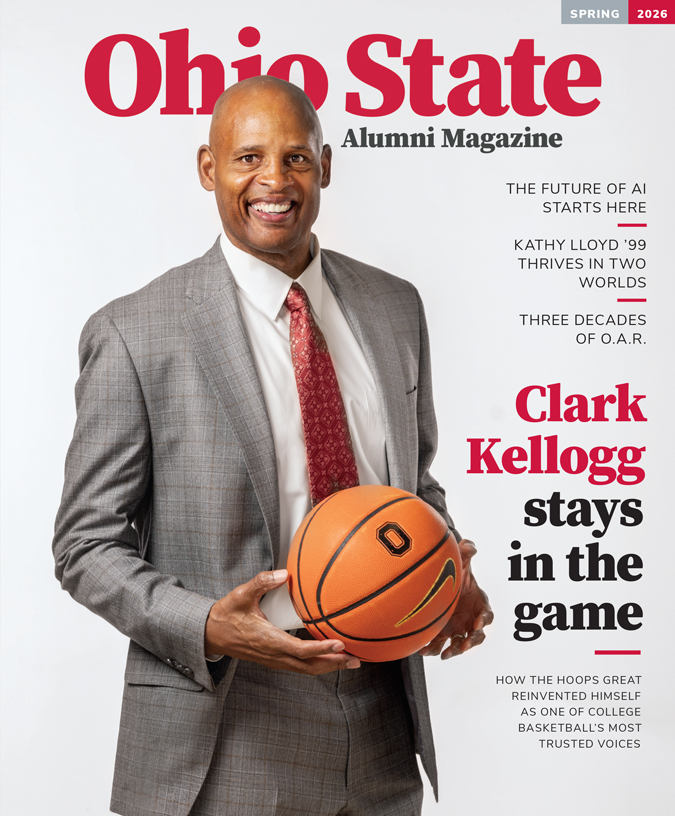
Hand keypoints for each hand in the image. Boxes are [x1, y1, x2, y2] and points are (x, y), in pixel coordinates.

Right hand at [204, 569, 360, 674]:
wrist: (210, 634)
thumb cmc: (226, 614)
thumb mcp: (241, 594)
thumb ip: (262, 582)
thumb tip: (284, 574)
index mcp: (268, 640)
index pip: (300, 650)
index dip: (321, 649)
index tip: (340, 644)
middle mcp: (273, 654)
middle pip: (309, 666)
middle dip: (333, 664)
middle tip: (355, 659)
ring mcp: (273, 659)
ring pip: (305, 669)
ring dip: (328, 666)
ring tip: (349, 661)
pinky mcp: (273, 659)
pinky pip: (299, 666)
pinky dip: (317, 664)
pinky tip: (327, 658)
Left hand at [417, 539, 492, 659]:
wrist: (441, 580)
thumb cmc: (456, 571)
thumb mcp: (460, 560)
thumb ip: (466, 552)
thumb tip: (471, 546)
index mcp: (478, 603)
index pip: (486, 614)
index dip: (484, 620)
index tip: (477, 623)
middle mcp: (470, 618)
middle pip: (477, 635)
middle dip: (472, 641)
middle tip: (464, 645)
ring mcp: (458, 627)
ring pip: (461, 644)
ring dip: (455, 650)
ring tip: (446, 654)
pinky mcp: (444, 632)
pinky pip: (441, 644)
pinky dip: (434, 649)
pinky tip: (424, 650)